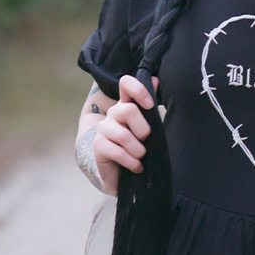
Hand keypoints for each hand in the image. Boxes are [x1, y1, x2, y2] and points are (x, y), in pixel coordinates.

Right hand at [91, 74, 157, 194]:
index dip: (139, 90)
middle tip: (146, 140)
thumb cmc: (137, 146)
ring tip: (141, 157)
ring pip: (124, 135)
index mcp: (126, 105)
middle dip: (143, 129)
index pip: (126, 84)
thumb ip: (149, 104)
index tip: (149, 105)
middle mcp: (113, 114)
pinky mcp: (98, 146)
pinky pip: (118, 152)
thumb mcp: (147, 126)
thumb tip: (156, 79)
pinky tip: (137, 166)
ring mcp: (103, 129)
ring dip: (139, 150)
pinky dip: (132, 162)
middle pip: (129, 110)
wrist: (122, 175)